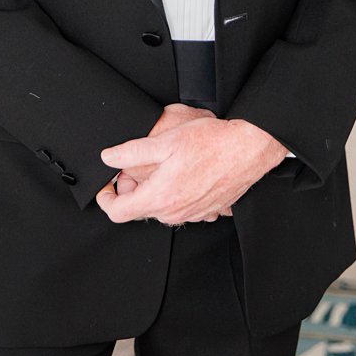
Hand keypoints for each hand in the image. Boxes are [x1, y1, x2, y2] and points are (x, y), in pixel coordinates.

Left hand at [96, 118, 285, 225]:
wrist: (249, 148)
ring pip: (162, 209)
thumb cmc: (212, 144)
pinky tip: (184, 174)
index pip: (118, 211)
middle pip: (140, 209)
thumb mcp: (165, 141)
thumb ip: (131, 152)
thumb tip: (108, 157)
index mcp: (159, 197)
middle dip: (132, 190)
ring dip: (154, 192)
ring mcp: (193, 214)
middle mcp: (174, 212)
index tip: (106, 186)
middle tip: (135, 167)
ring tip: (162, 166)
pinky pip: (183, 208)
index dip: (106, 198)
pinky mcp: (208, 210)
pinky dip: (177, 194)